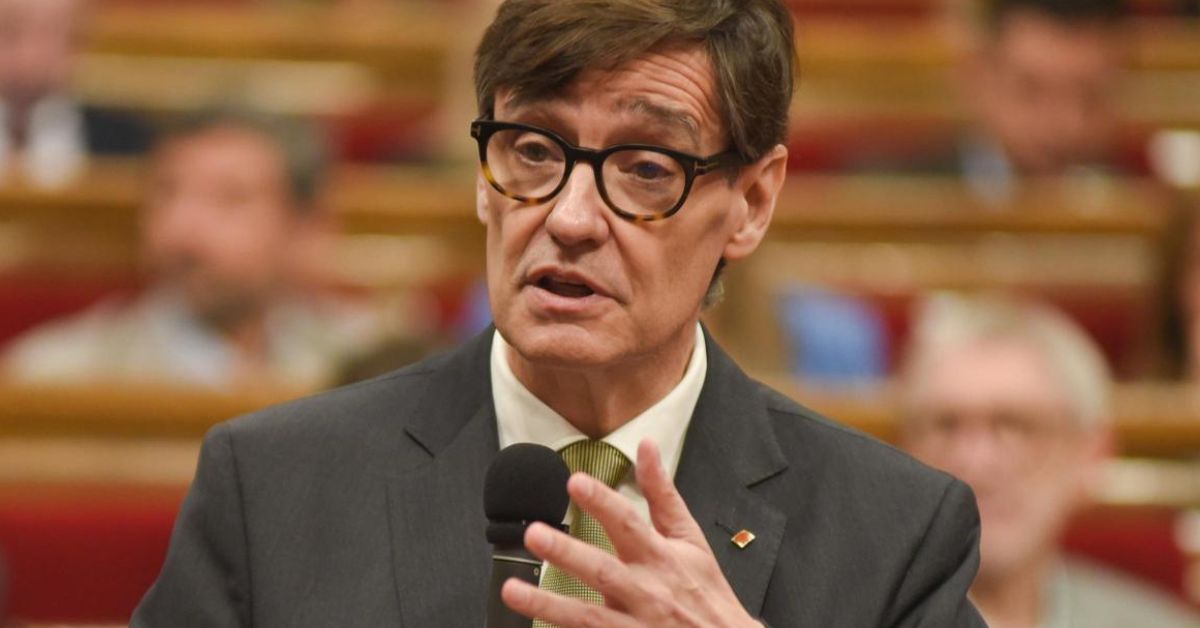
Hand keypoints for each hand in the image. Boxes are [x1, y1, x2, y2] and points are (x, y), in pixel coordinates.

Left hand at [501, 439, 761, 627]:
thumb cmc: (706, 594)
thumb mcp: (691, 540)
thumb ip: (662, 493)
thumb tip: (646, 446)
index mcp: (660, 558)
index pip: (628, 524)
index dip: (602, 501)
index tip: (575, 483)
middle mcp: (646, 592)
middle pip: (601, 570)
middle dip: (566, 552)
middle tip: (534, 534)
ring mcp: (634, 627)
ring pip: (585, 616)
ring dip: (546, 603)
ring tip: (511, 590)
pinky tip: (532, 625)